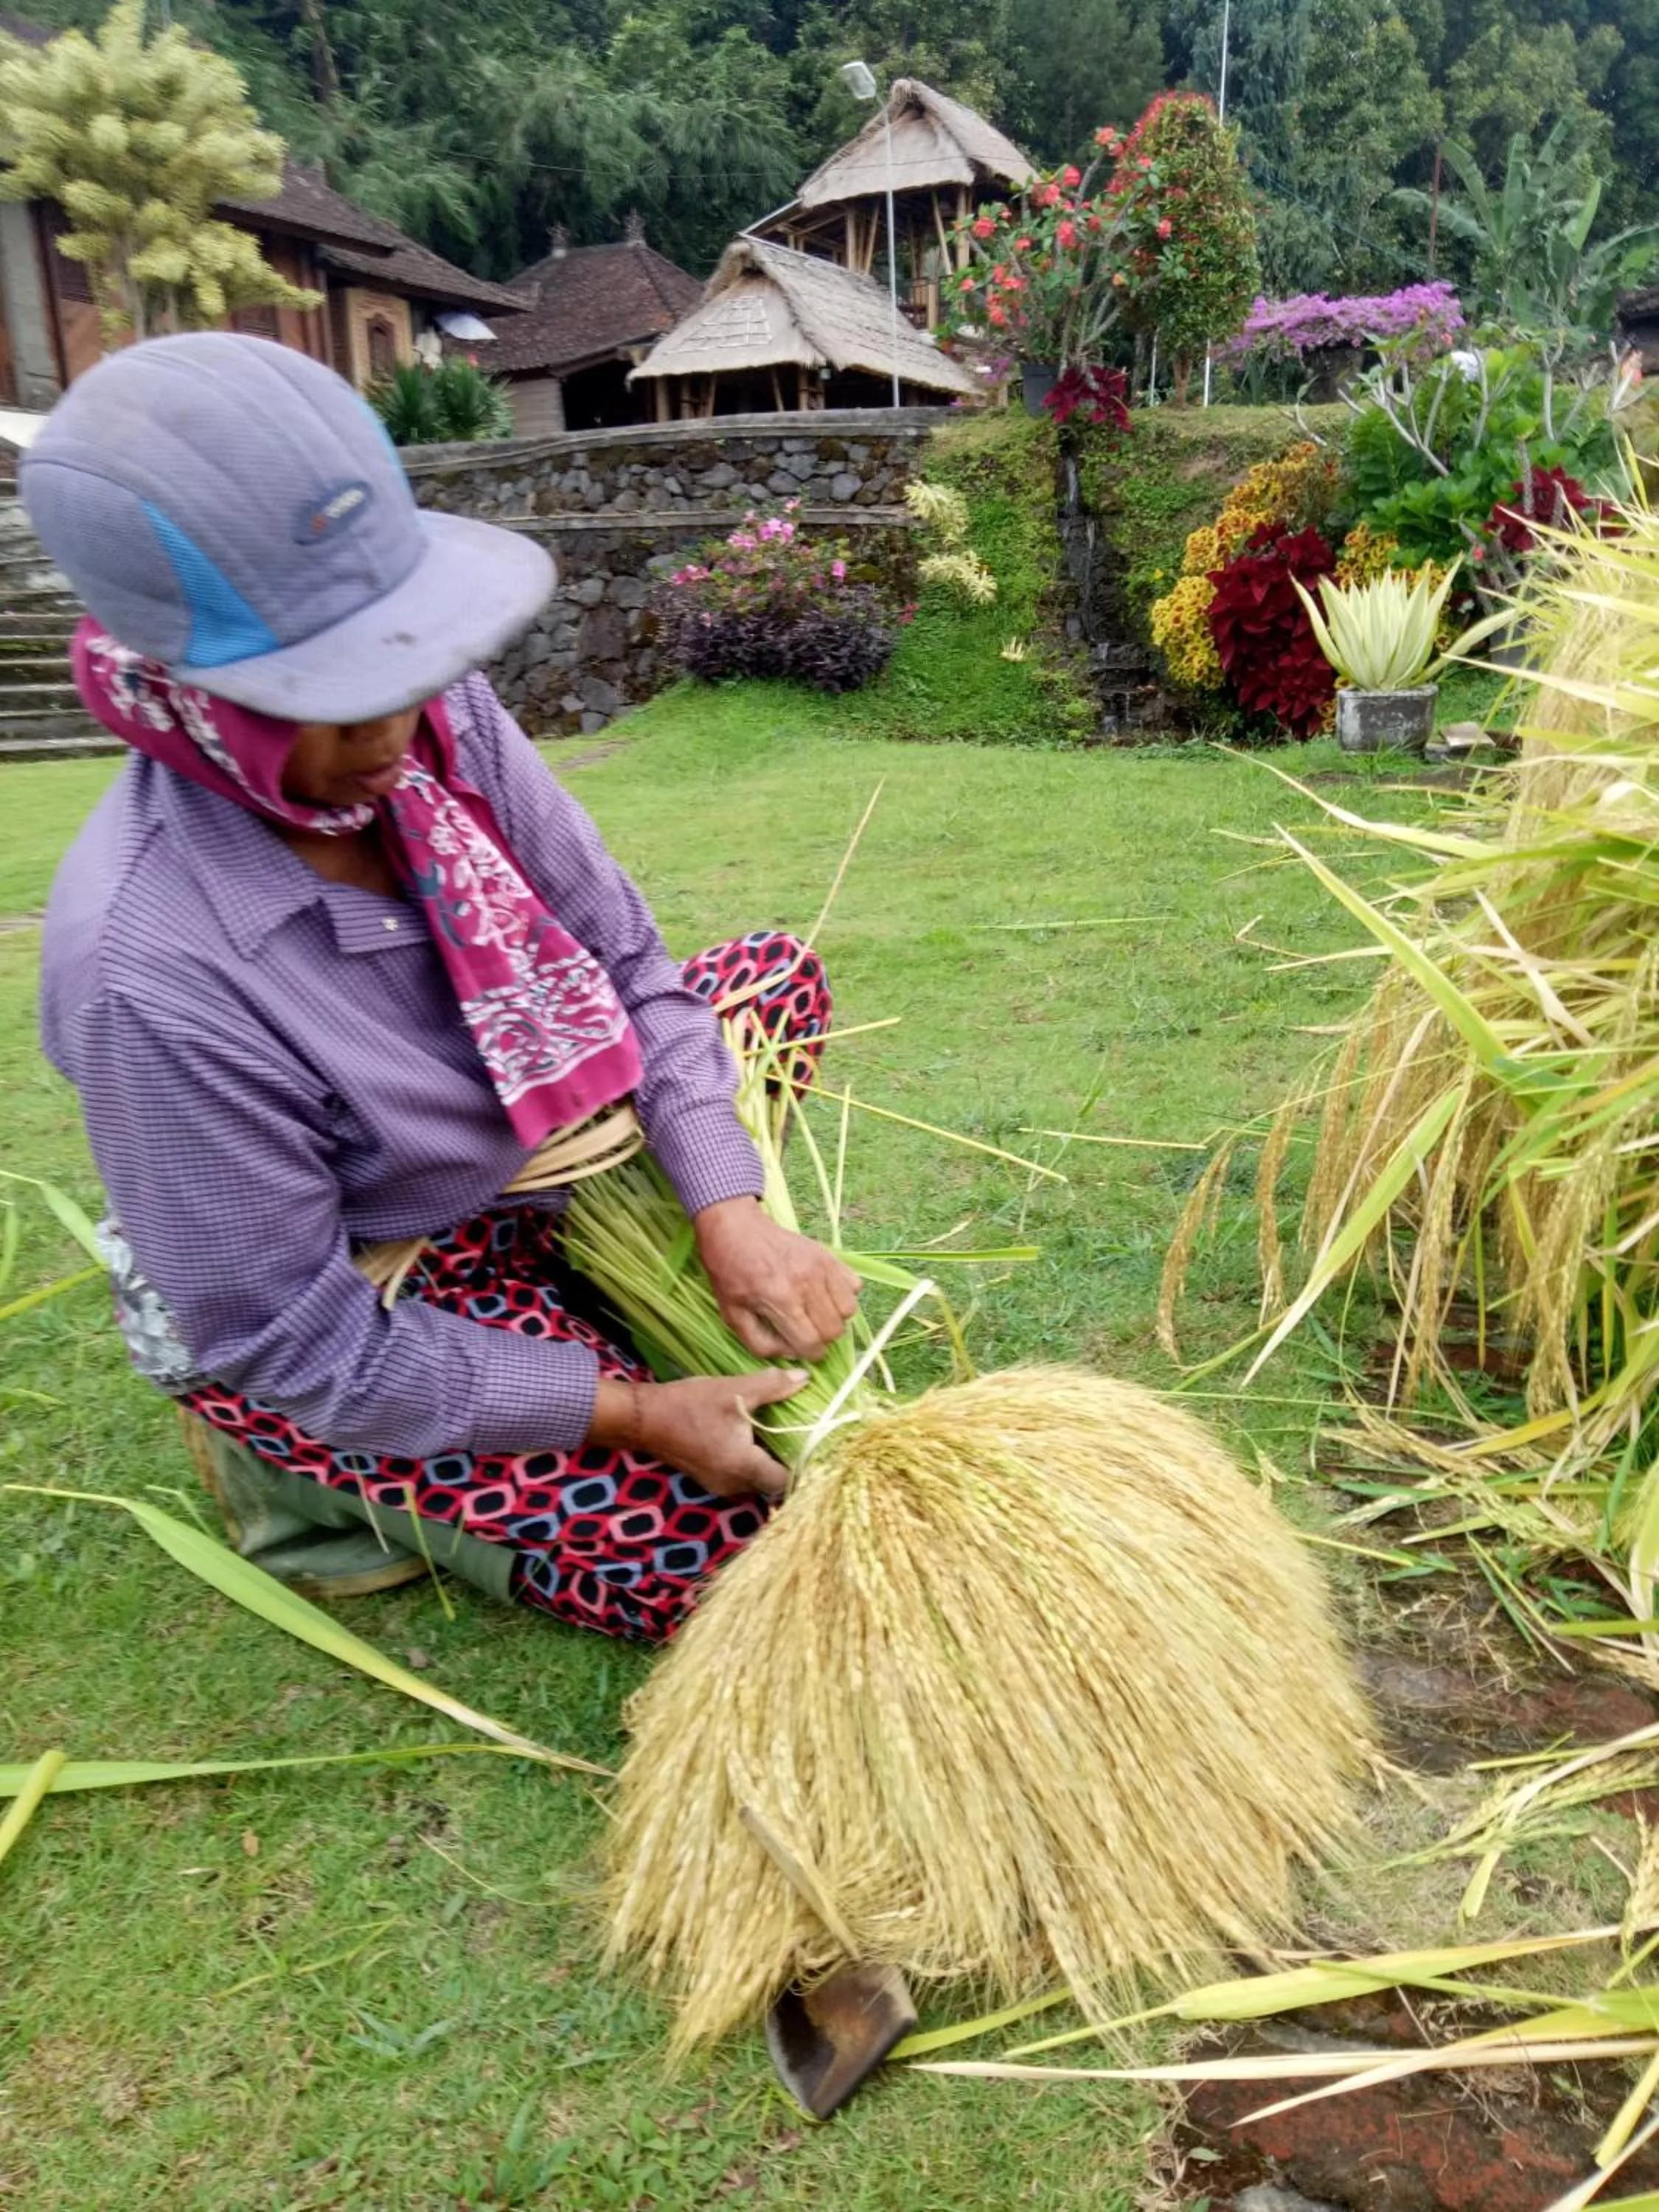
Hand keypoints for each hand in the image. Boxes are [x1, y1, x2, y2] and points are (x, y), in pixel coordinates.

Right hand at [589, 1369, 806, 1499]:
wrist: (643, 1418)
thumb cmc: (688, 1404)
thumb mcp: (732, 1390)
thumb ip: (772, 1386)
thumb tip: (805, 1377)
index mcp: (743, 1466)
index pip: (786, 1481)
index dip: (803, 1464)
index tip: (815, 1442)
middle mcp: (733, 1484)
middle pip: (774, 1483)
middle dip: (788, 1460)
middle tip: (802, 1433)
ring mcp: (719, 1485)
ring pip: (758, 1480)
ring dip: (769, 1460)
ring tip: (782, 1432)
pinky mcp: (710, 1478)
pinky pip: (742, 1476)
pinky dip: (753, 1461)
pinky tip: (756, 1436)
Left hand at [693, 1198, 860, 1362]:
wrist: (736, 1229)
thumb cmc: (730, 1273)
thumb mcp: (733, 1316)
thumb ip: (762, 1344)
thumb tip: (794, 1354)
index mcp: (779, 1299)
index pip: (811, 1343)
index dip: (808, 1354)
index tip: (801, 1348)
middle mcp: (806, 1283)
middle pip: (834, 1330)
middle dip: (821, 1339)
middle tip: (806, 1330)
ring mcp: (821, 1266)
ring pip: (848, 1311)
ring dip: (835, 1318)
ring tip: (815, 1312)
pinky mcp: (829, 1255)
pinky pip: (854, 1286)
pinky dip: (844, 1295)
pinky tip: (824, 1294)